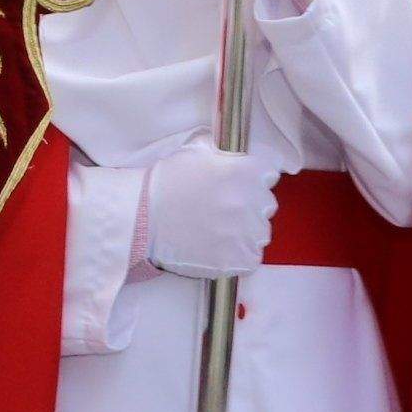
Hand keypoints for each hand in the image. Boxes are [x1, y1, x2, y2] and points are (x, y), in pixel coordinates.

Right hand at [141, 144, 280, 282]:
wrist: (142, 219)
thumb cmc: (166, 183)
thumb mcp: (195, 150)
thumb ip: (223, 150)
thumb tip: (235, 151)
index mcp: (246, 172)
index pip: (269, 174)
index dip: (252, 178)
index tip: (236, 184)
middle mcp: (252, 202)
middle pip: (266, 205)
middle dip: (249, 205)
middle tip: (222, 209)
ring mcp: (246, 234)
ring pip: (259, 234)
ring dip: (245, 232)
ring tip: (218, 231)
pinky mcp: (238, 261)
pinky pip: (250, 259)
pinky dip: (238, 256)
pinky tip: (217, 247)